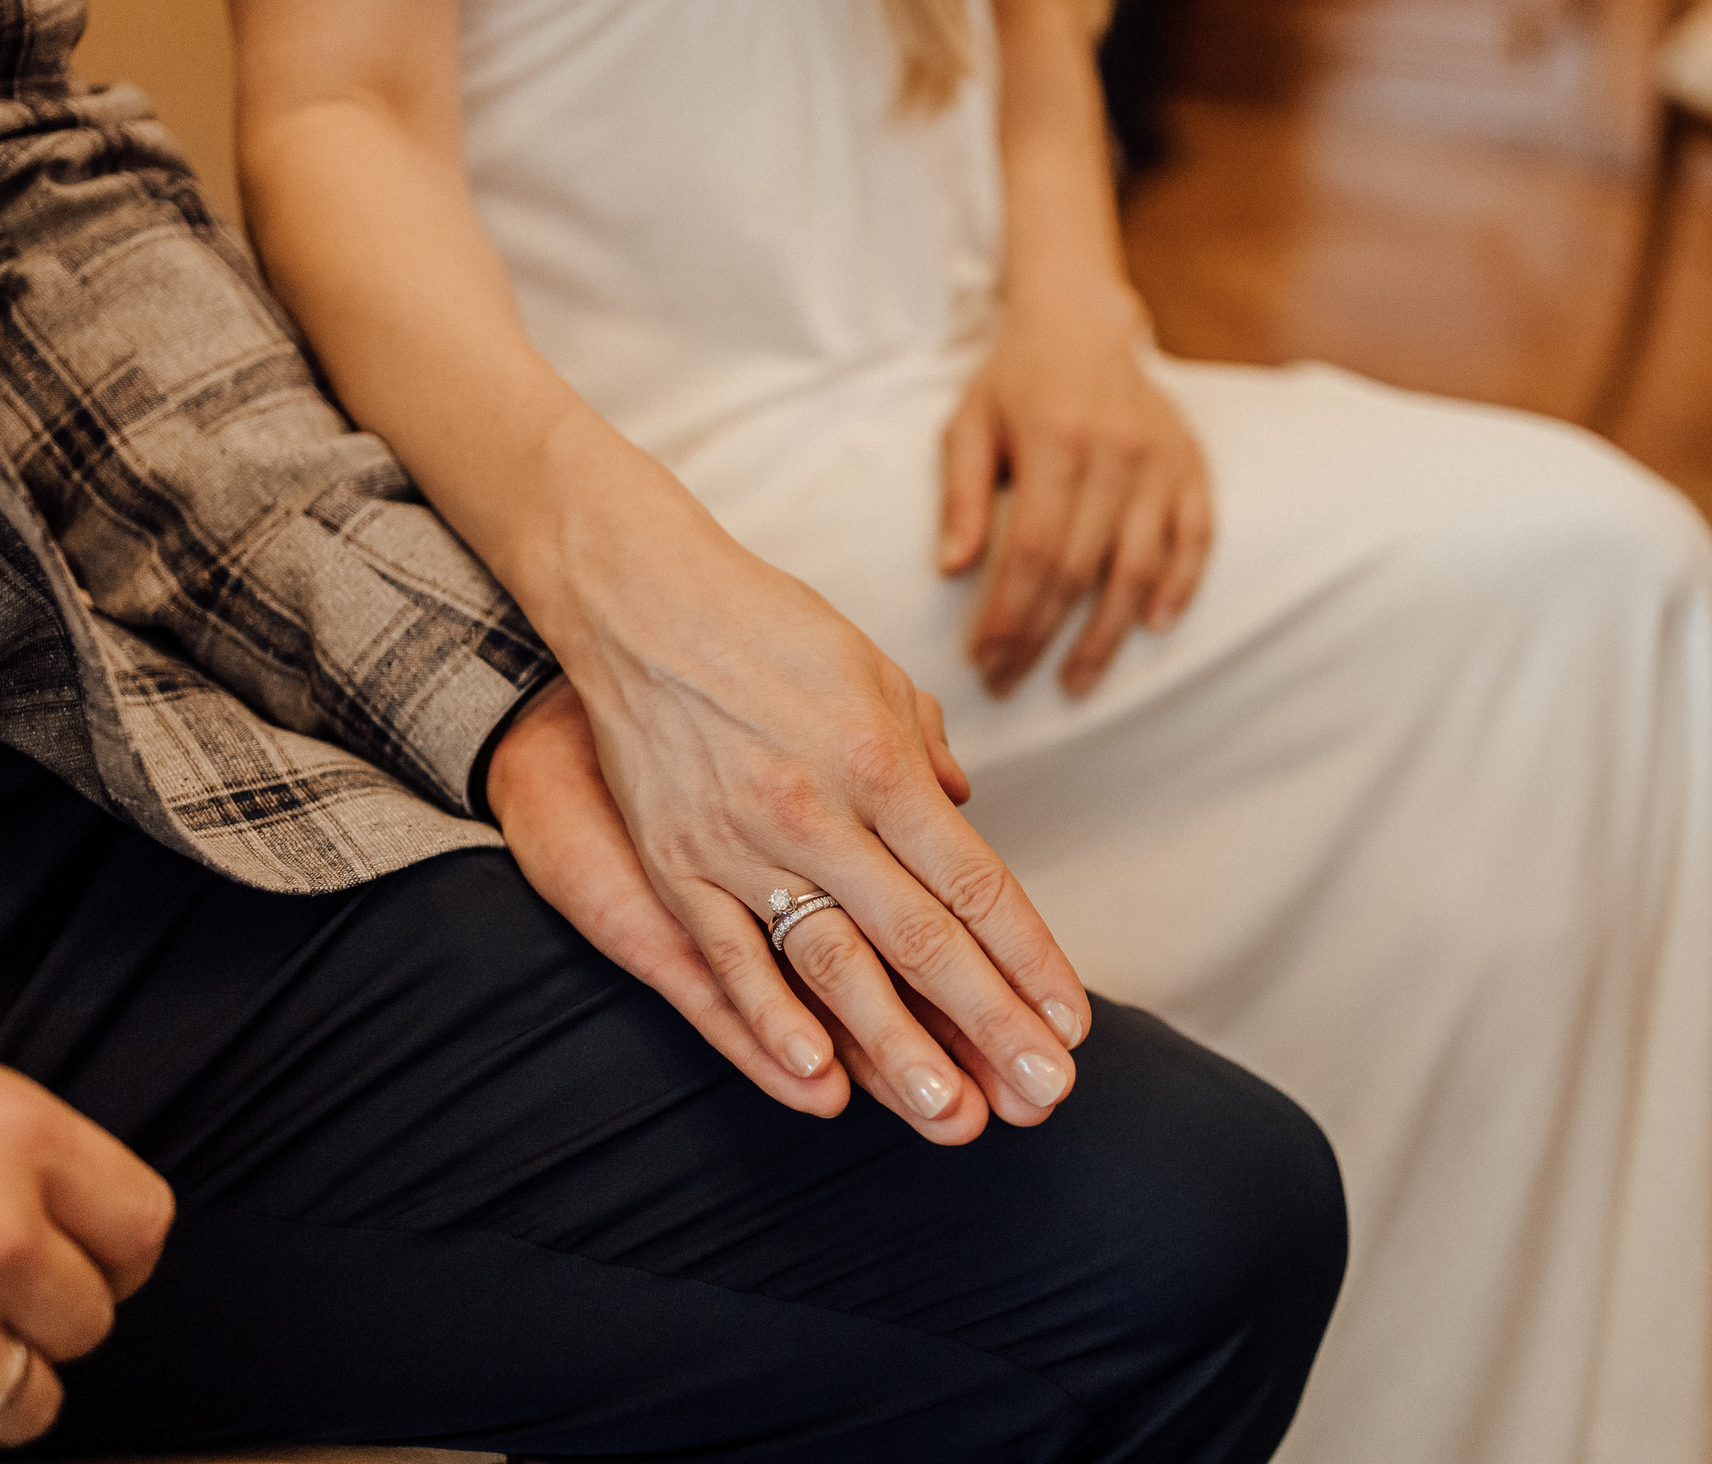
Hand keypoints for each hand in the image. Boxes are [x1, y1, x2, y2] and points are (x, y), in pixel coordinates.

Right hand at [495, 430, 1094, 1145]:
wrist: (639, 597)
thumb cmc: (771, 629)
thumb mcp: (874, 672)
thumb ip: (923, 755)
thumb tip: (964, 815)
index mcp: (880, 760)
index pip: (974, 881)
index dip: (1028, 958)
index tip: (1072, 1021)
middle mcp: (819, 810)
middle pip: (921, 938)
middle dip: (991, 1024)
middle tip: (1047, 1096)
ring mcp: (741, 844)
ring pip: (831, 965)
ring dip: (895, 1049)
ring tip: (949, 1115)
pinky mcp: (675, 864)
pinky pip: (728, 960)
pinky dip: (771, 1024)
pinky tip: (818, 1083)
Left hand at [939, 286, 1210, 696]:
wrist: (1081, 321)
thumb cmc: (1014, 380)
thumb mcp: (968, 424)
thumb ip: (961, 495)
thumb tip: (951, 570)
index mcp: (1056, 439)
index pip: (1033, 550)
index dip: (1009, 614)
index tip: (983, 658)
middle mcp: (1116, 453)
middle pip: (1081, 569)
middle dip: (1043, 637)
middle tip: (1009, 680)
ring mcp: (1161, 461)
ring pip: (1140, 567)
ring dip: (1108, 635)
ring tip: (1075, 681)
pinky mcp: (1191, 465)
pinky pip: (1196, 538)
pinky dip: (1178, 586)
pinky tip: (1153, 627)